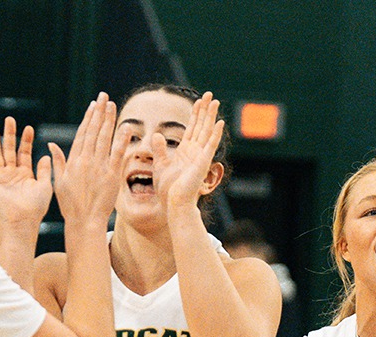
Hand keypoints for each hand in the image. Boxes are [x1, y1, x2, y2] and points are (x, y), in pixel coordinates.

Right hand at [0, 116, 52, 229]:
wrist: (22, 221)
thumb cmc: (36, 208)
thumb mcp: (45, 186)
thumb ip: (44, 170)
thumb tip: (46, 155)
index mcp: (26, 175)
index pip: (25, 153)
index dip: (26, 140)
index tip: (28, 127)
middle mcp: (12, 174)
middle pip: (9, 150)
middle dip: (9, 135)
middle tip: (10, 119)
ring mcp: (1, 178)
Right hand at [49, 94, 123, 224]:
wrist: (84, 221)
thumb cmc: (71, 204)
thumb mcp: (59, 181)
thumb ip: (57, 161)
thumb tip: (51, 144)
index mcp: (73, 160)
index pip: (82, 134)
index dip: (89, 118)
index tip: (93, 106)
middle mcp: (86, 160)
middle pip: (94, 131)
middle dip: (99, 112)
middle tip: (104, 97)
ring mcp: (99, 167)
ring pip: (105, 138)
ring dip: (109, 120)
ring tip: (113, 105)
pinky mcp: (112, 175)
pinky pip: (118, 154)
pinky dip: (122, 140)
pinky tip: (127, 127)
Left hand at [153, 92, 223, 212]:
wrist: (173, 202)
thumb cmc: (168, 189)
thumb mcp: (160, 164)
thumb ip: (159, 149)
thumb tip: (156, 135)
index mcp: (185, 151)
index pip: (192, 128)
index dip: (195, 114)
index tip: (198, 101)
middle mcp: (194, 151)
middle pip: (201, 126)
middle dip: (205, 110)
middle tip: (209, 95)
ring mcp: (200, 156)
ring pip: (207, 131)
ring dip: (211, 116)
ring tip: (215, 101)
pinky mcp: (203, 162)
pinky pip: (210, 145)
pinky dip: (215, 134)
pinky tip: (220, 122)